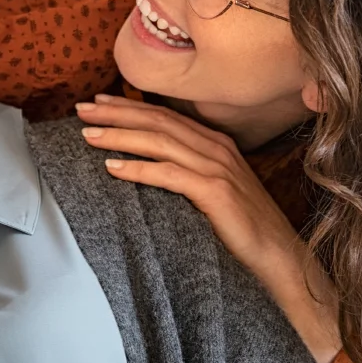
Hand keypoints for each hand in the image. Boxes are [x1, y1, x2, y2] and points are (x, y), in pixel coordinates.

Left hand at [77, 95, 341, 362]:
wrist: (280, 259)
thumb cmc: (244, 231)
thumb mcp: (214, 192)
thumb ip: (188, 174)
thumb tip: (146, 168)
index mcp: (215, 144)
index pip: (165, 116)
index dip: (129, 107)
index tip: (98, 103)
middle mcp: (217, 148)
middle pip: (157, 121)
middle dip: (116, 113)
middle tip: (81, 110)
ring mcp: (218, 168)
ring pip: (159, 141)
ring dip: (120, 135)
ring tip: (88, 135)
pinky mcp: (216, 192)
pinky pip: (169, 174)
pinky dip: (138, 169)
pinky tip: (112, 168)